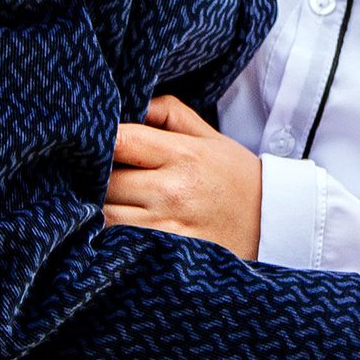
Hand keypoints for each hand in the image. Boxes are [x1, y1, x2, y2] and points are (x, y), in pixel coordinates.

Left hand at [104, 96, 261, 258]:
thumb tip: (128, 106)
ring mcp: (169, 226)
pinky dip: (107, 235)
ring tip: (97, 200)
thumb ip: (167, 112)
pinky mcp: (166, 254)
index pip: (120, 140)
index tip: (89, 143)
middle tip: (87, 174)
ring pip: (104, 216)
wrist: (273, 225)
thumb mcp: (210, 136)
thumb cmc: (236, 178)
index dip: (96, 141)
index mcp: (183, 154)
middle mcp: (173, 190)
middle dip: (91, 177)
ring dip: (94, 208)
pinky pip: (119, 243)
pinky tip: (109, 227)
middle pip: (104, 182)